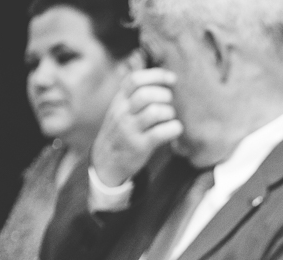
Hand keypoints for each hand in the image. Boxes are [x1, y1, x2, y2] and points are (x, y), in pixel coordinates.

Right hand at [91, 69, 182, 187]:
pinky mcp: (140, 146)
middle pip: (145, 94)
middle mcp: (123, 112)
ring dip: (169, 113)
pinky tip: (175, 130)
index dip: (157, 75)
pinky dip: (174, 129)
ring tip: (169, 118)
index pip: (135, 80)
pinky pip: (160, 133)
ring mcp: (130, 129)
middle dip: (164, 95)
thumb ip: (135, 95)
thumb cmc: (122, 132)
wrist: (106, 161)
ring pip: (155, 112)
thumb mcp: (123, 110)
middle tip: (169, 103)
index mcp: (120, 100)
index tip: (172, 79)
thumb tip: (160, 78)